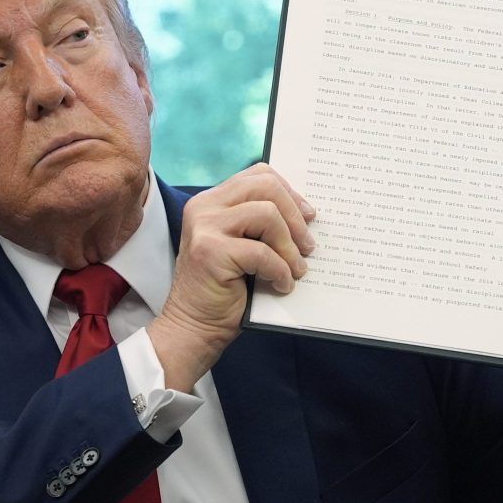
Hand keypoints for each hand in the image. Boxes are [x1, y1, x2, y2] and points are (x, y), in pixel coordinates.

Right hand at [148, 163, 315, 390]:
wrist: (194, 328)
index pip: (259, 175)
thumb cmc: (225, 289)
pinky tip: (282, 285)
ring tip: (297, 268)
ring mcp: (204, 226)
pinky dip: (280, 270)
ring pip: (267, 214)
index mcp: (213, 200)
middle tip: (308, 246)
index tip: (308, 216)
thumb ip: (261, 224)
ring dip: (290, 246)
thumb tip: (307, 213)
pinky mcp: (210, 251)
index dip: (290, 192)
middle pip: (266, 187)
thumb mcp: (244, 245)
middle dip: (295, 217)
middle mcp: (204, 206)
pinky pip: (262, 252)